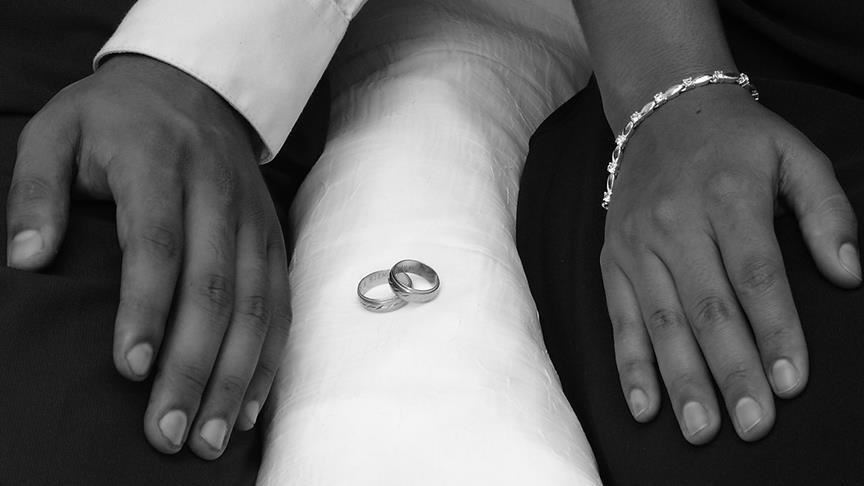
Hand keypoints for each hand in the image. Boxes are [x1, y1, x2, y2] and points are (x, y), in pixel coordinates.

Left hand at [7, 55, 290, 458]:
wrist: (197, 89)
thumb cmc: (118, 119)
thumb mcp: (58, 130)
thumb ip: (37, 190)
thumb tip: (27, 262)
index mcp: (160, 165)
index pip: (158, 243)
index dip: (147, 308)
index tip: (130, 369)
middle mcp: (218, 196)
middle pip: (214, 289)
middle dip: (193, 366)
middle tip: (167, 433)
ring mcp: (253, 222)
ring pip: (255, 307)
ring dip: (235, 377)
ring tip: (208, 437)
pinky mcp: (273, 241)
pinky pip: (280, 306)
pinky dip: (267, 360)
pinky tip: (247, 408)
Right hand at [600, 85, 859, 443]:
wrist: (659, 112)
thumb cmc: (736, 140)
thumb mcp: (795, 154)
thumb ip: (827, 211)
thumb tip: (850, 274)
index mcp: (728, 195)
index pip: (755, 273)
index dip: (775, 329)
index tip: (792, 382)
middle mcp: (676, 223)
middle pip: (707, 308)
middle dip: (732, 370)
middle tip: (753, 425)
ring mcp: (637, 245)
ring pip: (662, 322)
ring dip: (682, 379)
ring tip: (702, 429)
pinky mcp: (613, 261)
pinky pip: (621, 318)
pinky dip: (630, 365)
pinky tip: (644, 407)